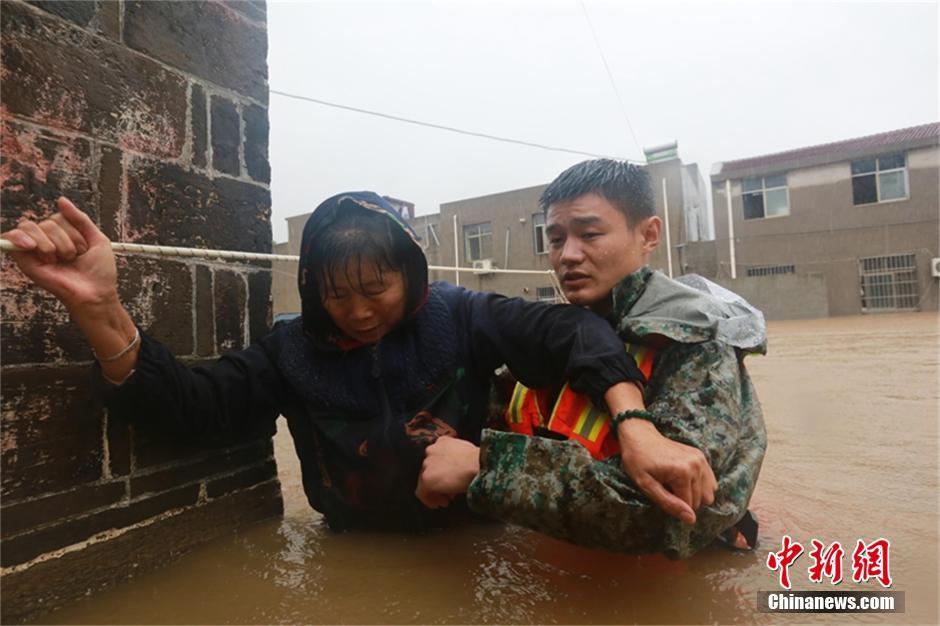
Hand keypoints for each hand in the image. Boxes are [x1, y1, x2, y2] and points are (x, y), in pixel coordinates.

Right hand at [2, 196, 117, 312]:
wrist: (96, 293)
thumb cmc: (99, 271)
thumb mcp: (96, 239)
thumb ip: (80, 219)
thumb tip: (61, 200)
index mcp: (61, 236)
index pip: (58, 217)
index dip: (73, 230)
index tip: (84, 249)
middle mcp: (46, 242)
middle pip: (48, 223)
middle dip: (67, 239)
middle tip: (73, 258)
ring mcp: (34, 251)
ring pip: (35, 228)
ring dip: (55, 245)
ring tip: (62, 260)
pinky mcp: (25, 261)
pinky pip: (12, 237)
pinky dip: (19, 237)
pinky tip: (30, 245)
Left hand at [415, 436, 479, 508]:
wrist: (478, 464)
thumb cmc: (479, 460)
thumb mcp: (466, 451)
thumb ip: (457, 457)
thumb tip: (457, 471)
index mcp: (442, 442)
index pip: (437, 458)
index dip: (444, 471)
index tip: (452, 480)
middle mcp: (431, 450)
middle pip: (431, 470)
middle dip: (440, 482)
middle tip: (450, 492)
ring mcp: (427, 464)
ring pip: (426, 481)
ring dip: (436, 491)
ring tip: (446, 500)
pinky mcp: (427, 478)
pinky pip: (422, 493)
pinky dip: (429, 500)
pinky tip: (439, 504)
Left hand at [617, 418, 715, 524]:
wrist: (639, 436)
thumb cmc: (638, 461)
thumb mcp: (646, 485)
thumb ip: (669, 503)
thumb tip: (691, 519)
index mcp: (683, 472)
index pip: (689, 506)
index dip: (674, 505)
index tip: (661, 493)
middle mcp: (696, 465)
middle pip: (701, 501)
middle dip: (684, 501)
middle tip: (667, 488)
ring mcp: (701, 459)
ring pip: (709, 494)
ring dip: (694, 494)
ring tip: (675, 484)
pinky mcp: (701, 456)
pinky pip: (711, 482)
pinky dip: (700, 486)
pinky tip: (684, 480)